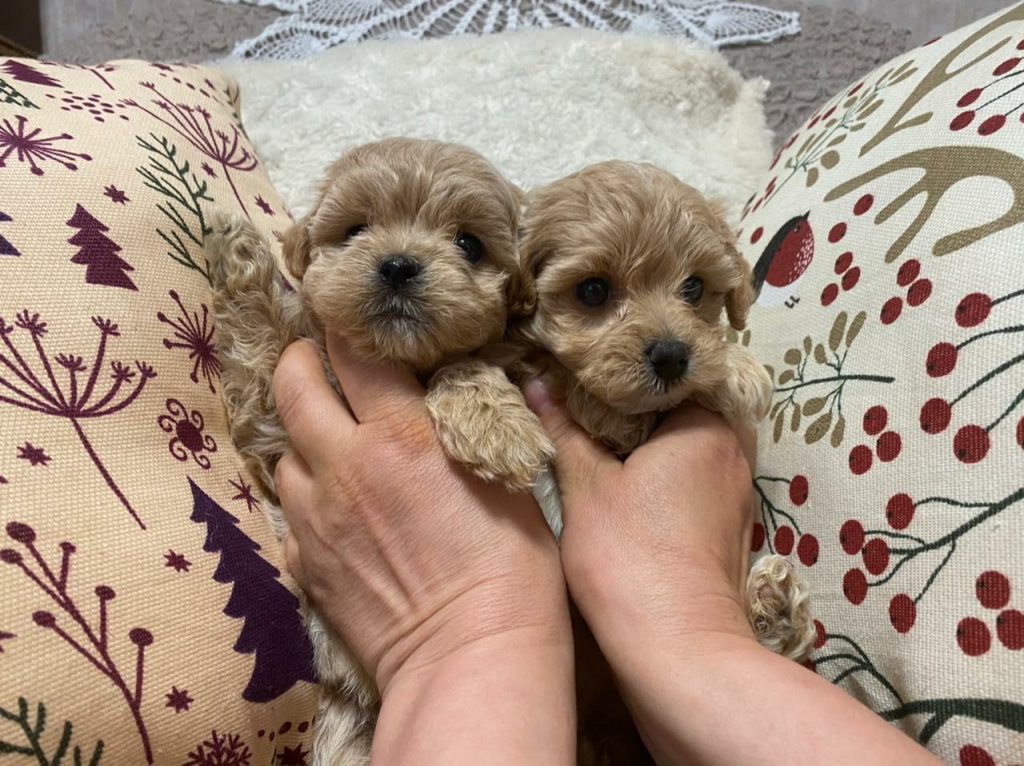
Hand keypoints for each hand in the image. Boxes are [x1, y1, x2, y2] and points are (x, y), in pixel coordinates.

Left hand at [272, 336, 567, 693]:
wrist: (469, 656)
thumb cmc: (510, 569)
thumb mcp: (504, 478)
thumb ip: (461, 429)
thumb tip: (449, 399)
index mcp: (401, 437)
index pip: (355, 357)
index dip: (346, 330)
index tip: (346, 321)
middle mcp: (345, 466)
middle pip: (293, 389)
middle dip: (297, 362)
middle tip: (309, 357)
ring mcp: (315, 517)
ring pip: (283, 454)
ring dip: (301, 440)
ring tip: (325, 442)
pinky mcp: (305, 563)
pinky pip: (289, 515)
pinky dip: (305, 501)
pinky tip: (331, 510)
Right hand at [524, 379, 756, 656]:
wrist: (675, 647)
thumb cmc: (629, 556)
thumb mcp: (584, 486)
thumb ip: (563, 430)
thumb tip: (536, 384)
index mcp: (706, 426)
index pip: (668, 375)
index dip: (624, 374)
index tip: (586, 374)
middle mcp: (734, 452)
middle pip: (682, 411)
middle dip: (636, 410)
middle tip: (586, 405)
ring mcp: (737, 493)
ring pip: (690, 449)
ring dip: (652, 445)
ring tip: (601, 442)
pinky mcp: (730, 528)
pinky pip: (697, 482)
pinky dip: (667, 476)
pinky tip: (629, 486)